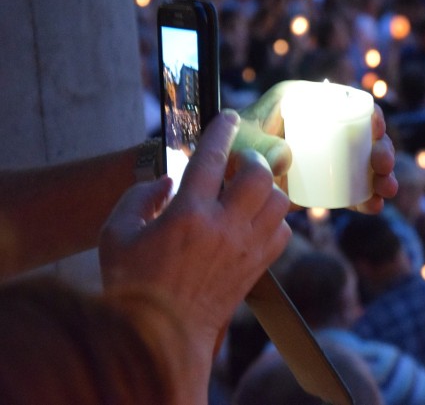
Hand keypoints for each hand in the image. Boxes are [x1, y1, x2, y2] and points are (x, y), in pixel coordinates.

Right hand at [99, 110, 291, 351]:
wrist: (161, 334)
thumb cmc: (133, 283)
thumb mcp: (115, 234)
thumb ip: (139, 197)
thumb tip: (168, 179)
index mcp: (187, 215)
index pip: (212, 158)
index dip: (222, 130)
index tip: (230, 116)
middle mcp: (224, 227)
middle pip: (258, 174)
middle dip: (250, 159)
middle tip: (236, 162)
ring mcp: (246, 247)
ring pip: (278, 200)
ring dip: (266, 188)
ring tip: (247, 190)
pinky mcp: (258, 267)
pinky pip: (283, 230)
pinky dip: (274, 219)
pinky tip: (255, 219)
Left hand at [236, 81, 397, 212]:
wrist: (220, 182)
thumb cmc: (227, 151)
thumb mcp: (240, 144)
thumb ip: (258, 147)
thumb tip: (286, 158)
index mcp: (301, 102)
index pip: (344, 100)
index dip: (368, 113)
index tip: (377, 130)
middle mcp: (318, 125)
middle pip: (362, 133)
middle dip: (381, 149)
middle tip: (382, 166)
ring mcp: (324, 154)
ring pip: (363, 161)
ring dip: (380, 174)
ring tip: (386, 190)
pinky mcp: (324, 180)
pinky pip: (351, 187)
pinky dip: (365, 196)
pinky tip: (374, 207)